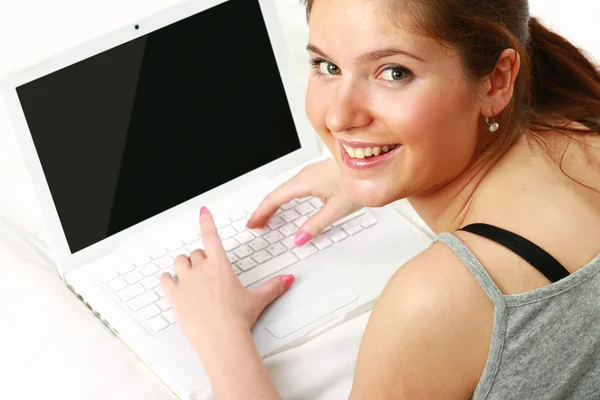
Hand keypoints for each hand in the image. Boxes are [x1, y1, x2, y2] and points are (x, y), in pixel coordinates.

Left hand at [160, 207, 294, 354]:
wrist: (220, 338)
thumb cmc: (237, 319)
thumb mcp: (258, 300)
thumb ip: (273, 287)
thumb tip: (287, 280)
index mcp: (220, 265)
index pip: (211, 235)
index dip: (207, 221)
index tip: (203, 212)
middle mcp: (201, 270)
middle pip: (196, 253)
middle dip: (201, 258)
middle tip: (207, 268)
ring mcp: (185, 282)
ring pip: (179, 262)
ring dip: (184, 265)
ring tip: (189, 272)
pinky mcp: (174, 297)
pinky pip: (165, 280)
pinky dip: (166, 279)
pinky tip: (169, 281)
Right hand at [246, 158, 359, 245]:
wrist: (374, 160)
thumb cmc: (358, 179)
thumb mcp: (337, 209)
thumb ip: (316, 226)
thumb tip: (300, 238)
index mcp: (305, 182)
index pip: (274, 199)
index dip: (261, 213)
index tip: (253, 224)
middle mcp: (305, 175)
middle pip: (277, 193)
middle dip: (264, 209)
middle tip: (256, 224)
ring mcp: (311, 172)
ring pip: (285, 189)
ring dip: (275, 203)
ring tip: (268, 216)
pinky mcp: (318, 173)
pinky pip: (294, 186)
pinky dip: (285, 197)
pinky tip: (289, 203)